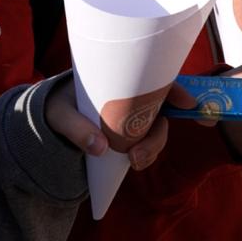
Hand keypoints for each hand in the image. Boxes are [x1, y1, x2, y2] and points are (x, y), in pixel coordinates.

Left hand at [44, 79, 192, 170]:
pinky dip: (145, 155)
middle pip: (162, 112)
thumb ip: (74, 127)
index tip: (189, 104)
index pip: (158, 78)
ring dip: (151, 149)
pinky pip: (146, 144)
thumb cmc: (56, 104)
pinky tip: (134, 162)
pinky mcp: (128, 134)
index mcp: (121, 79)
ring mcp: (133, 117)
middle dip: (159, 136)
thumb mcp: (58, 112)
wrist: (52, 120)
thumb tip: (99, 147)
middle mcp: (133, 97)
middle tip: (138, 155)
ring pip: (156, 132)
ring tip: (134, 161)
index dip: (178, 89)